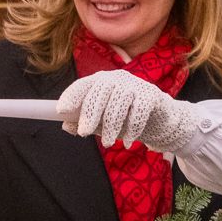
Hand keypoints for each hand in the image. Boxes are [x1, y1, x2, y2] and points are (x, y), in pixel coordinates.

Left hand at [57, 71, 199, 152]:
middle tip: (85, 133)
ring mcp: (136, 84)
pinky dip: (131, 129)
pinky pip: (139, 111)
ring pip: (119, 103)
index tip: (62, 111)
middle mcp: (117, 78)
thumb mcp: (102, 123)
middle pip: (101, 90)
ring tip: (108, 143)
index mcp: (102, 81)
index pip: (84, 84)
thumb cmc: (125, 118)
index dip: (72, 96)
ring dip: (111, 126)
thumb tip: (66, 126)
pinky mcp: (152, 95)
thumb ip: (85, 123)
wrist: (159, 120)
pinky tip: (127, 141)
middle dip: (91, 113)